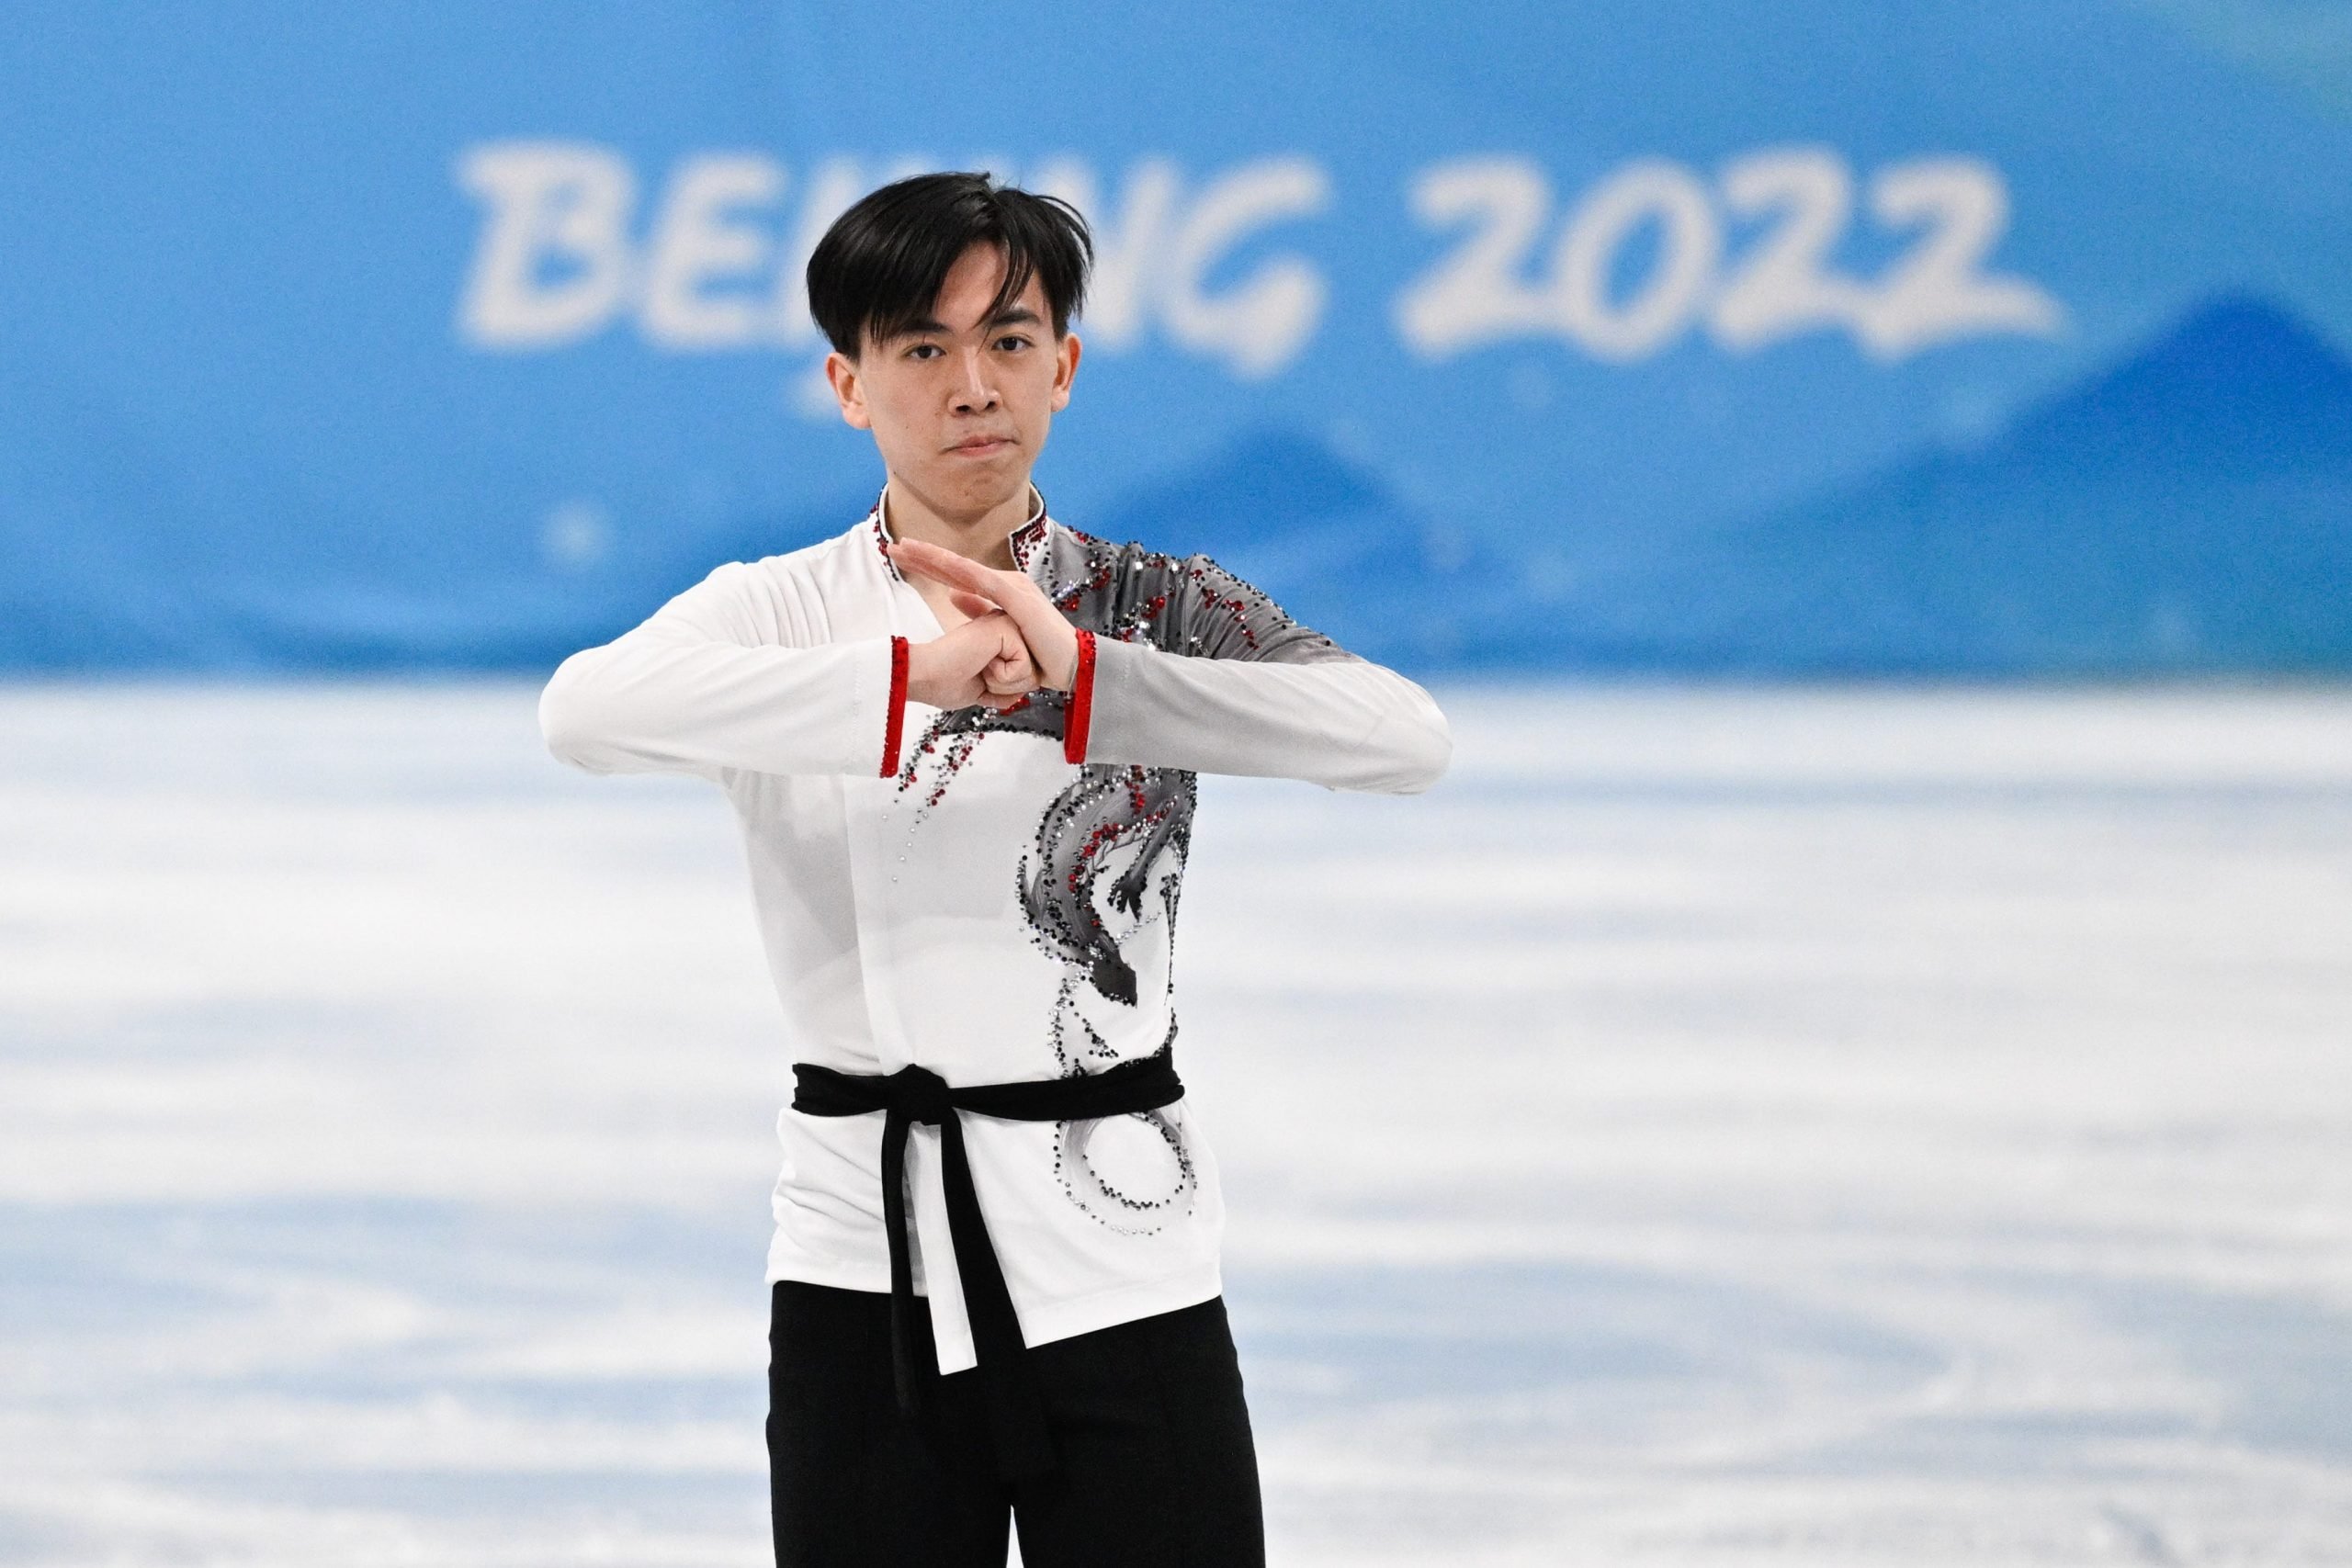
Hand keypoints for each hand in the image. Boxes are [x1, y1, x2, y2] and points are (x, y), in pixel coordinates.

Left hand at [888, 538, 1081, 690]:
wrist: (1071, 663)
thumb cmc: (1039, 651)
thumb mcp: (1000, 630)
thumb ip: (979, 610)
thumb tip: (952, 595)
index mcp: (998, 589)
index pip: (954, 574)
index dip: (926, 564)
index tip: (899, 556)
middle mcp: (1003, 582)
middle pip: (954, 567)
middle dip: (923, 555)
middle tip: (894, 546)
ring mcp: (1012, 588)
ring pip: (965, 569)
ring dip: (936, 558)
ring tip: (909, 549)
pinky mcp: (1020, 600)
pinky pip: (988, 584)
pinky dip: (966, 574)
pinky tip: (945, 567)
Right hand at [905, 608, 1042, 710]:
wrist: (923, 677)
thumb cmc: (944, 683)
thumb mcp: (984, 691)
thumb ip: (1006, 689)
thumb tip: (1029, 689)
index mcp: (999, 638)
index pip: (1025, 676)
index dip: (1003, 690)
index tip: (975, 678)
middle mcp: (1005, 627)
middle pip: (1033, 676)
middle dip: (1006, 689)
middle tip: (977, 674)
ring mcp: (1006, 624)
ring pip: (1031, 673)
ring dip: (1002, 683)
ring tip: (978, 667)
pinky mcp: (1006, 628)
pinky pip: (1023, 667)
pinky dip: (1002, 676)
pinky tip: (981, 662)